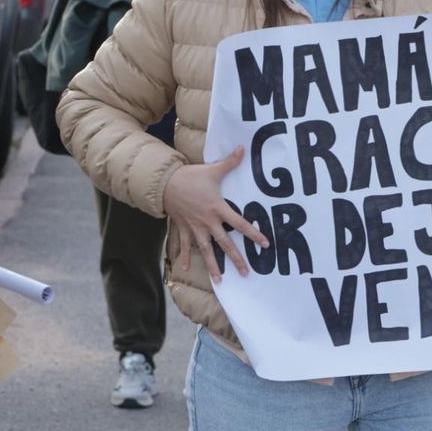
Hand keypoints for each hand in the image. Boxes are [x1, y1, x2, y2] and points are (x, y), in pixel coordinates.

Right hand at [163, 147, 269, 282]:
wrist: (166, 183)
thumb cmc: (191, 177)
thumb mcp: (213, 170)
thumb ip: (230, 162)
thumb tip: (243, 149)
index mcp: (218, 209)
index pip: (240, 224)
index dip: (253, 234)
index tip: (265, 245)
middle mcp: (208, 222)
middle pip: (225, 244)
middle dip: (236, 258)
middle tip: (246, 273)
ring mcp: (195, 227)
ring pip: (205, 250)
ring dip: (212, 266)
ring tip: (219, 281)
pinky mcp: (184, 228)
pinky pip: (185, 246)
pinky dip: (185, 257)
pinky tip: (185, 269)